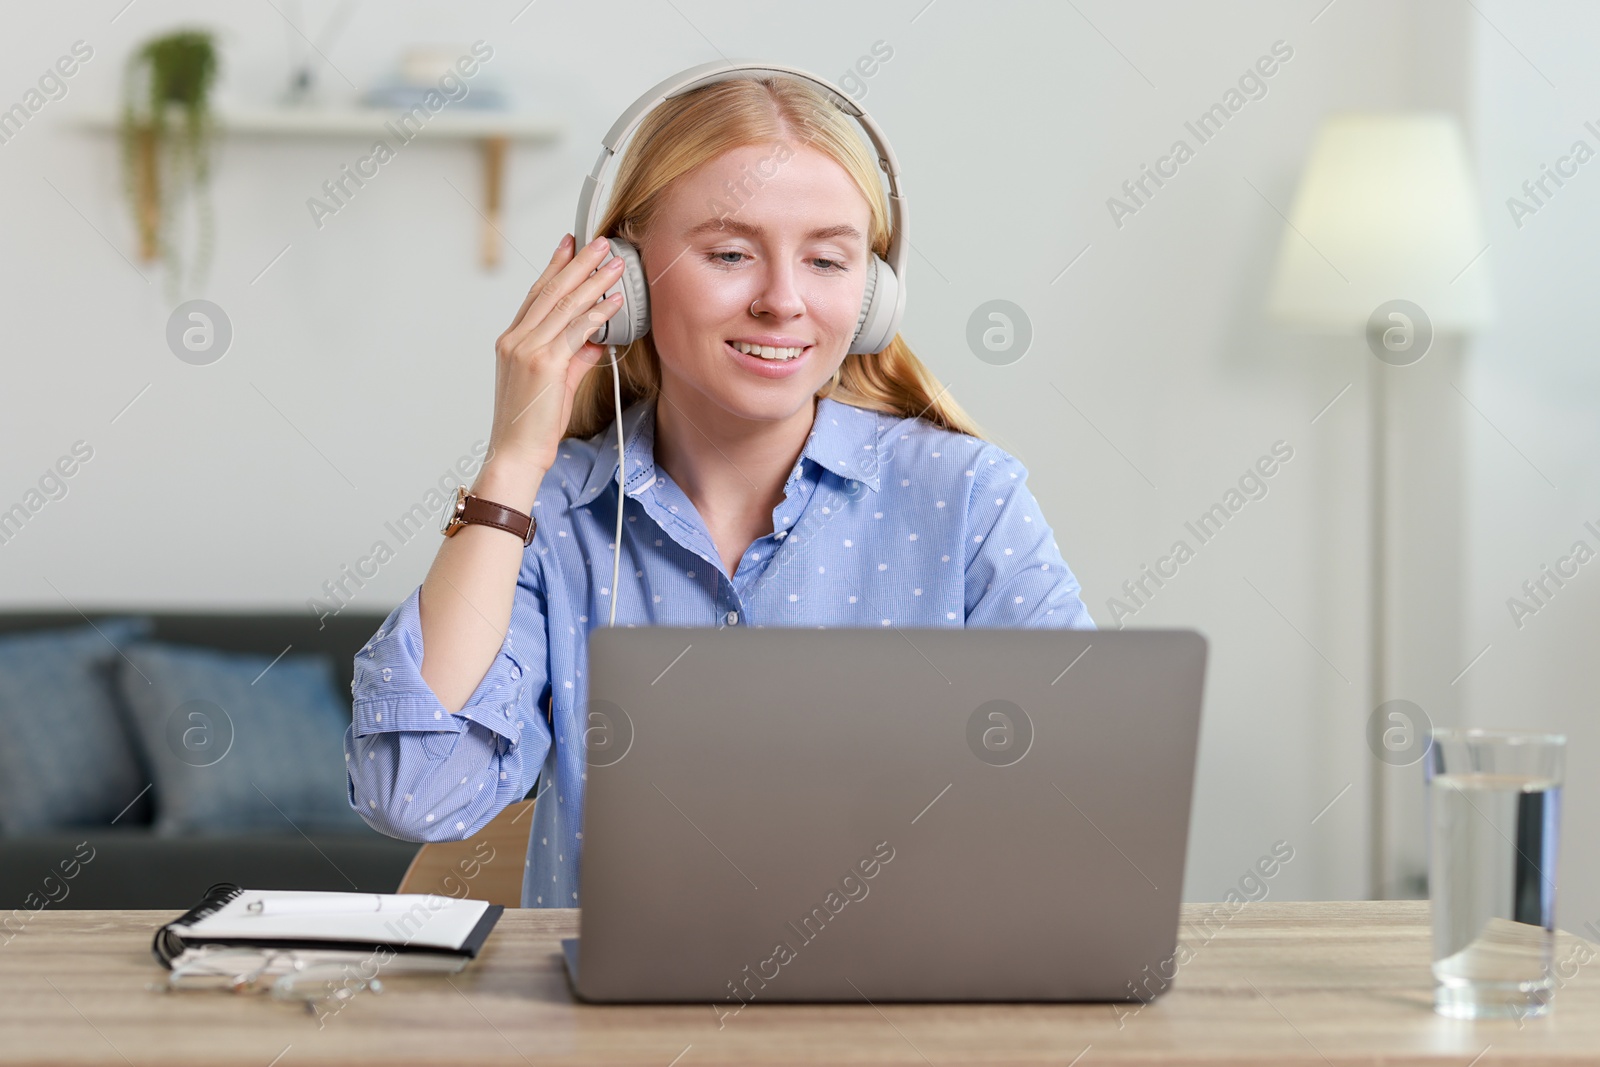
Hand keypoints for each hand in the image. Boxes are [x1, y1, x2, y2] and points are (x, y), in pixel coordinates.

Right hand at [486, 233, 626, 477]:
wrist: (516, 452)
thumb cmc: (532, 424)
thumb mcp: (555, 384)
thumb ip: (574, 358)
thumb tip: (596, 340)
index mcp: (512, 341)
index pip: (536, 294)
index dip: (555, 266)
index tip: (570, 244)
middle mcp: (515, 339)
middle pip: (551, 291)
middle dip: (578, 263)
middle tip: (599, 242)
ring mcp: (528, 350)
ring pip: (564, 305)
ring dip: (593, 280)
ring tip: (614, 262)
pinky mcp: (544, 363)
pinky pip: (575, 330)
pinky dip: (598, 313)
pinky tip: (615, 300)